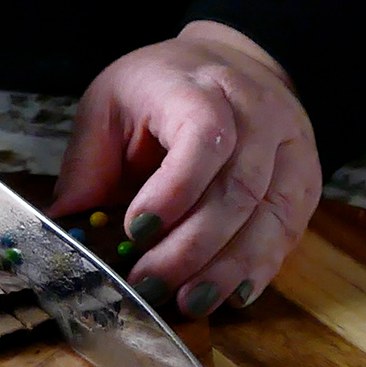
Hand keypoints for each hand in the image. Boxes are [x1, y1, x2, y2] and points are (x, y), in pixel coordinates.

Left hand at [49, 21, 321, 316]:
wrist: (228, 63)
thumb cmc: (156, 91)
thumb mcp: (106, 107)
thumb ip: (86, 165)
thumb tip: (61, 227)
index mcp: (199, 86)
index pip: (203, 138)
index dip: (173, 191)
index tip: (134, 231)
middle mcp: (256, 111)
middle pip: (237, 189)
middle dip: (191, 249)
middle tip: (149, 285)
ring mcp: (289, 144)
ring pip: (270, 216)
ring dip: (228, 269)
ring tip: (188, 303)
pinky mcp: (304, 176)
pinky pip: (289, 229)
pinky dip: (259, 267)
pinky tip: (231, 294)